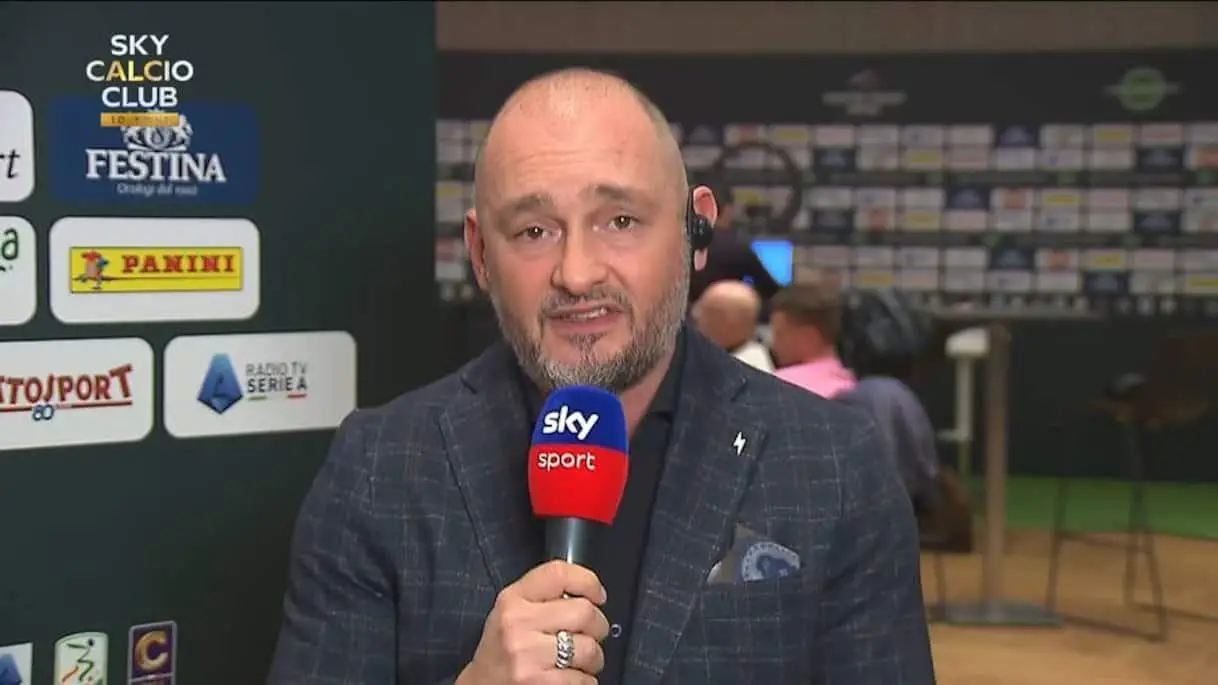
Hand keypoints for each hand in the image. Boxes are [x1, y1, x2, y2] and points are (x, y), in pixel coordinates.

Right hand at [458, 560, 610, 684]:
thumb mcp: (511, 612)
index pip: (559, 573)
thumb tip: (587, 594)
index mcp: (513, 599)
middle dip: (597, 626)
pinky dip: (584, 680)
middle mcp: (518, 623)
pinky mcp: (539, 683)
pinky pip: (584, 678)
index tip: (597, 595)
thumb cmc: (501, 650)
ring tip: (579, 661)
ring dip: (593, 658)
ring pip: (590, 648)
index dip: (588, 581)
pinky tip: (568, 678)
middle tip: (590, 635)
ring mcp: (528, 655)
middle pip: (584, 611)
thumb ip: (543, 598)